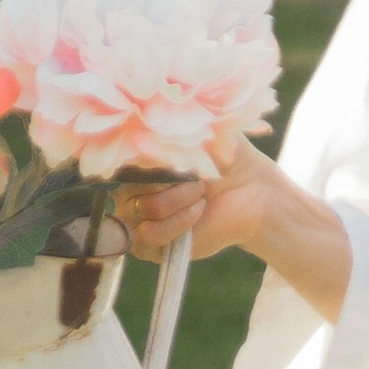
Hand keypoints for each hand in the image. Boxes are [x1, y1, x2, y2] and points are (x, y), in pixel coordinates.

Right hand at [108, 138, 354, 323]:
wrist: (253, 192)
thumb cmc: (225, 157)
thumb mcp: (197, 132)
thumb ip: (167, 125)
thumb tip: (140, 121)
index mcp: (134, 162)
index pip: (116, 157)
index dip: (145, 155)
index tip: (173, 152)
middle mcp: (130, 190)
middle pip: (129, 184)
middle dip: (170, 178)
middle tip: (197, 176)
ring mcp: (139, 219)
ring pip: (145, 208)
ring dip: (180, 200)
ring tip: (201, 194)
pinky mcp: (151, 246)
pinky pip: (150, 234)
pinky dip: (180, 222)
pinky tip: (199, 211)